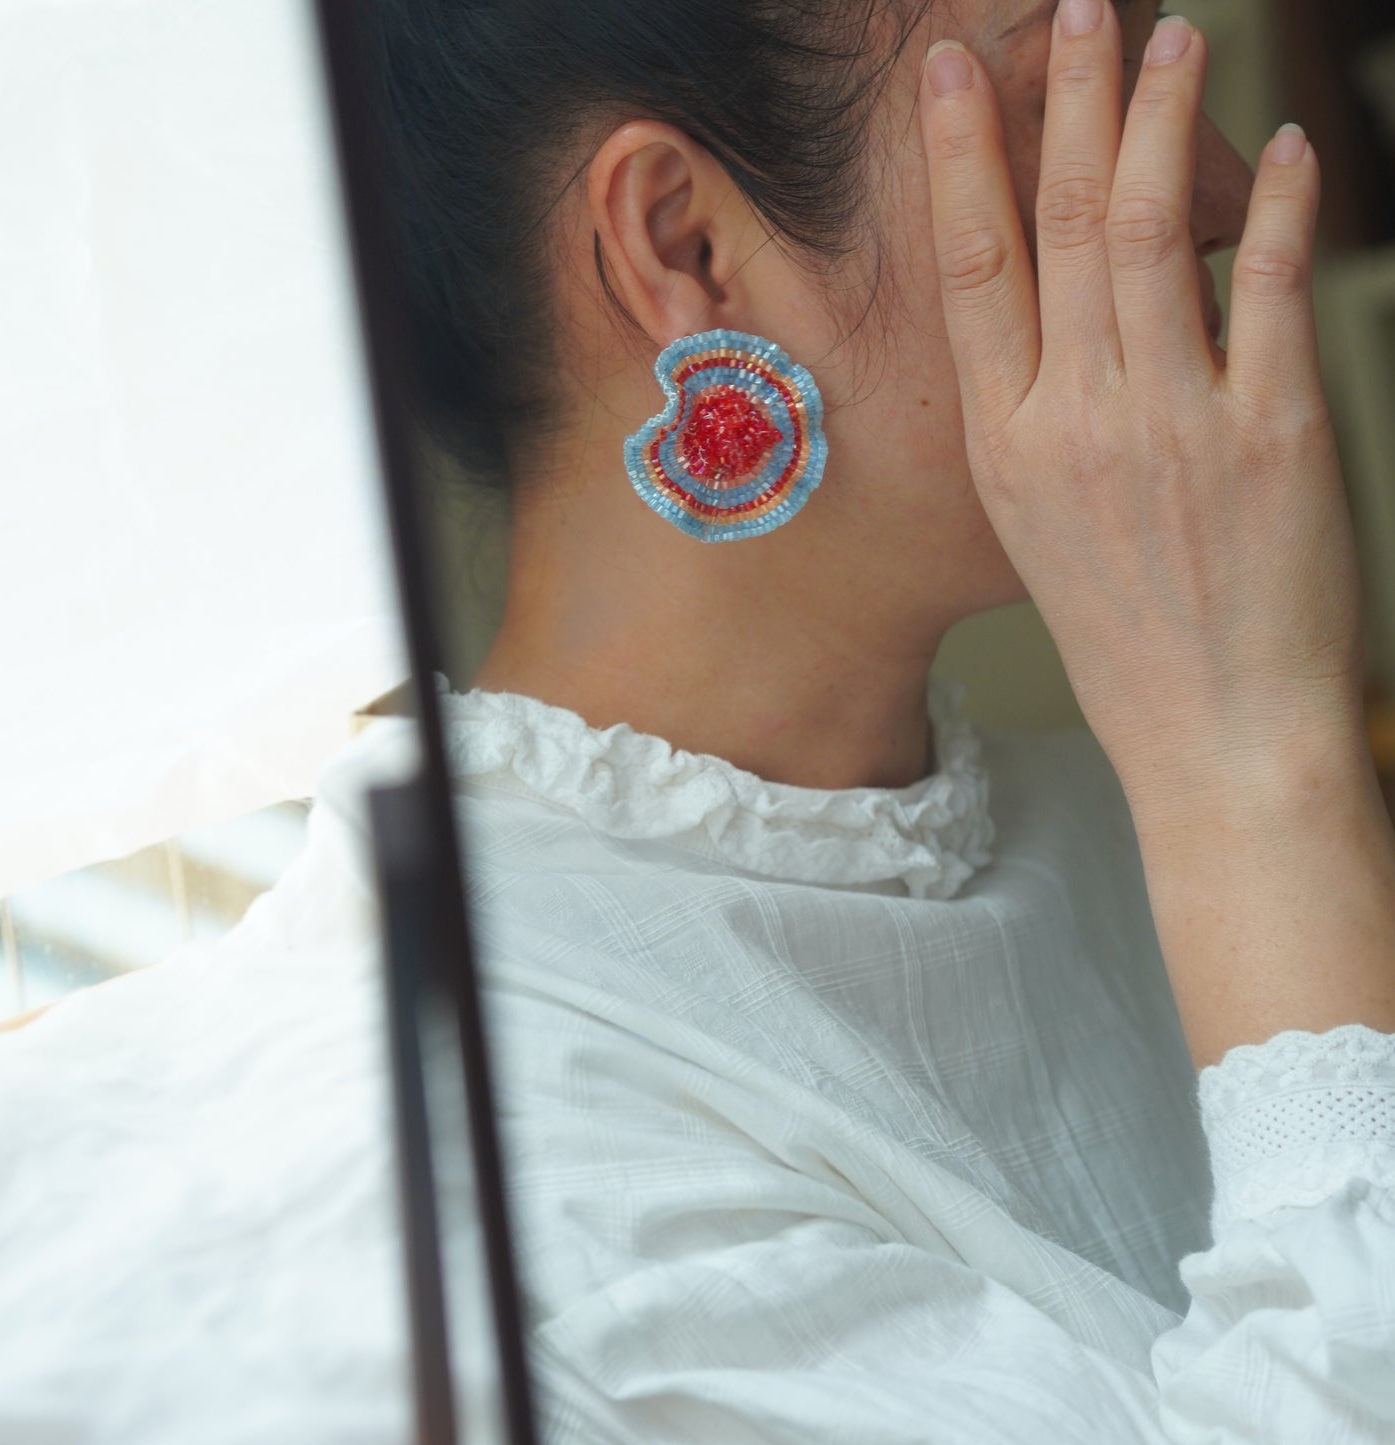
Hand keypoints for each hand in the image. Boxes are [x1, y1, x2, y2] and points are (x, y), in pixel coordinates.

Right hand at [917, 3, 1365, 820]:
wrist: (1214, 733)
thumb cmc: (1128, 638)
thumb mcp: (1038, 530)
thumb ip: (1039, 415)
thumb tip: (1065, 312)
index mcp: (1004, 448)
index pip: (971, 271)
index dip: (958, 159)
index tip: (952, 76)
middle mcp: (1074, 423)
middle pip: (1063, 223)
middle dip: (1069, 98)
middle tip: (1078, 10)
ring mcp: (1171, 423)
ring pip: (1154, 229)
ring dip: (1164, 116)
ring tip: (1175, 36)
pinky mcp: (1272, 430)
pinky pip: (1269, 284)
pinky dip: (1276, 204)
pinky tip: (1277, 146)